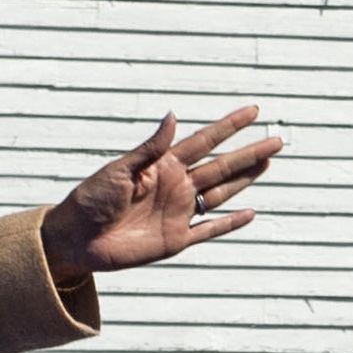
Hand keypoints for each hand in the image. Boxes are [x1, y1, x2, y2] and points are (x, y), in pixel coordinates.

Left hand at [42, 109, 277, 279]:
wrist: (76, 239)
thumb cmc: (90, 199)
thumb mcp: (119, 169)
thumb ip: (151, 148)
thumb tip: (173, 116)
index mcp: (163, 165)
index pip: (205, 141)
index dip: (230, 126)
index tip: (253, 111)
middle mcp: (176, 186)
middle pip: (222, 166)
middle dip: (249, 153)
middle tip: (276, 140)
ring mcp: (178, 213)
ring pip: (221, 193)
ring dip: (245, 180)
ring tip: (268, 164)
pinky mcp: (176, 240)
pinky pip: (209, 230)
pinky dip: (230, 223)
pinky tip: (250, 213)